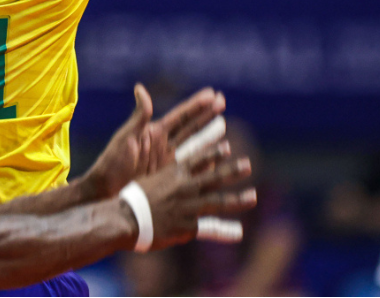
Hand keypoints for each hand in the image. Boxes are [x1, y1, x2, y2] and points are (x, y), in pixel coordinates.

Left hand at [83, 84, 226, 198]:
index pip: (180, 115)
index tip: (212, 94)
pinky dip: (205, 162)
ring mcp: (168, 160)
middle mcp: (163, 144)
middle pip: (190, 126)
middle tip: (222, 101)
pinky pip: (191, 167)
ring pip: (194, 145)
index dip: (196, 105)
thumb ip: (139, 116)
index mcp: (154, 132)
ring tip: (223, 126)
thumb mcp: (127, 137)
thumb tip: (140, 88)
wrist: (107, 189)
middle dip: (207, 114)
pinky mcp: (169, 176)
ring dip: (209, 136)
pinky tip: (217, 158)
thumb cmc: (113, 161)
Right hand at [135, 140, 255, 249]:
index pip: (198, 158)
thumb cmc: (130, 195)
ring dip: (236, 199)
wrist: (125, 218)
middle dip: (232, 171)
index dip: (213, 152)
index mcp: (174, 173)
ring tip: (253, 196)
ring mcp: (188, 207)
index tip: (226, 146)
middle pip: (214, 177)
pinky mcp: (187, 226)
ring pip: (217, 201)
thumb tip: (161, 158)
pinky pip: (210, 228)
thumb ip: (161, 167)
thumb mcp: (146, 176)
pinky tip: (239, 232)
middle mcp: (185, 188)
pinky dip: (225, 231)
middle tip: (247, 165)